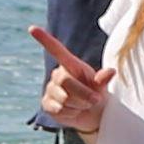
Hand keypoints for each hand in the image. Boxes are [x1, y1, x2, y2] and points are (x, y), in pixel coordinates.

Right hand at [29, 24, 111, 141]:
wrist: (93, 115)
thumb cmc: (97, 94)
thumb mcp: (101, 86)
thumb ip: (102, 80)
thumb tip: (111, 71)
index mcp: (71, 66)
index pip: (56, 51)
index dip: (44, 40)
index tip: (32, 28)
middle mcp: (58, 75)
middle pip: (66, 82)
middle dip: (84, 94)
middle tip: (94, 99)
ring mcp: (50, 90)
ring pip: (64, 98)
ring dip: (80, 105)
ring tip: (84, 105)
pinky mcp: (46, 105)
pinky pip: (59, 110)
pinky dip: (72, 113)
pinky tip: (74, 111)